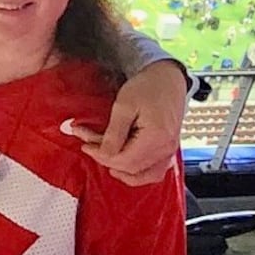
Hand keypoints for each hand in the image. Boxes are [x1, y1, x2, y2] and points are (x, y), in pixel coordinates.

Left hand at [72, 60, 185, 185]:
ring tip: (104, 158)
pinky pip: (155, 170)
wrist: (168, 78)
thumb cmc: (148, 87)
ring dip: (123, 171)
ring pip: (146, 175)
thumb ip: (114, 133)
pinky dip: (138, 172)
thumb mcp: (124, 105)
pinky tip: (123, 164)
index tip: (84, 144)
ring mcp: (169, 151)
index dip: (101, 156)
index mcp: (156, 138)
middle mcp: (166, 149)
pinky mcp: (168, 148)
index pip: (124, 161)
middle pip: (132, 169)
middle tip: (89, 144)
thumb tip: (103, 153)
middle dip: (106, 159)